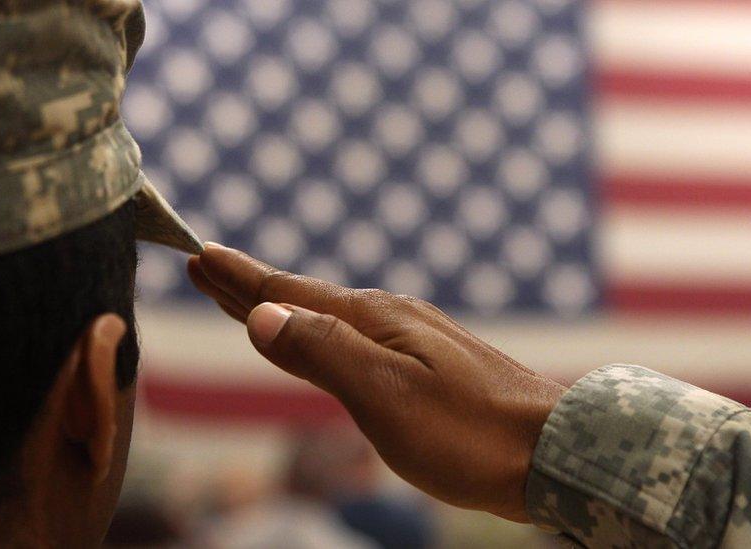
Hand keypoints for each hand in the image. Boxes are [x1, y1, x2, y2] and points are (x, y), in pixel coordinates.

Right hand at [187, 244, 566, 522]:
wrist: (550, 452)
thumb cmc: (469, 432)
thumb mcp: (385, 394)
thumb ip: (323, 352)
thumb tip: (264, 313)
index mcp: (374, 321)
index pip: (290, 293)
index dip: (241, 279)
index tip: (200, 255)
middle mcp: (391, 320)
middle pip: (306, 298)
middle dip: (253, 286)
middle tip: (207, 266)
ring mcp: (413, 340)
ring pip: (331, 318)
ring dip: (286, 307)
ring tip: (253, 300)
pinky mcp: (431, 366)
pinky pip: (357, 339)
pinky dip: (323, 334)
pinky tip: (329, 340)